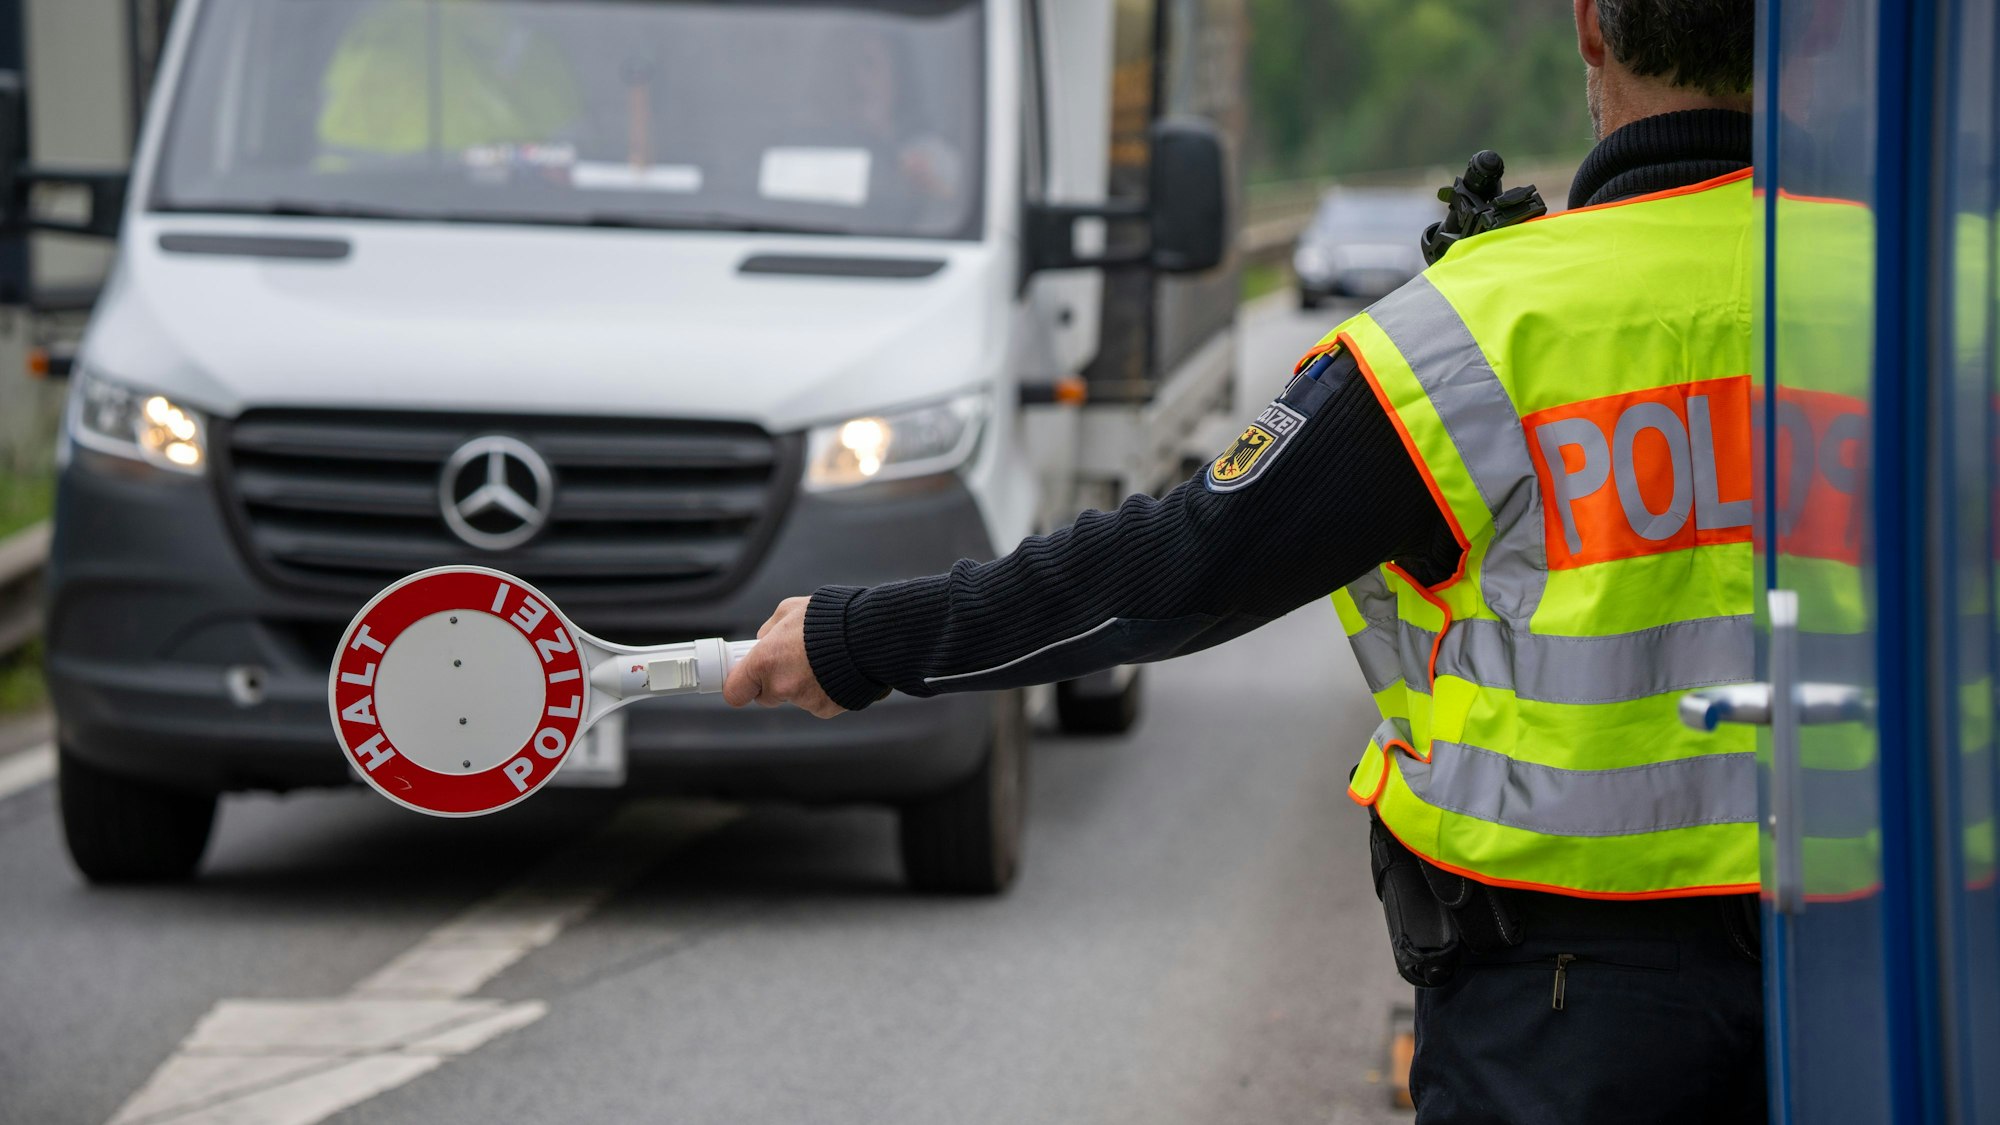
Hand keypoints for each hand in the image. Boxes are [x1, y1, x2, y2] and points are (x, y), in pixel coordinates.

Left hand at [722, 596, 846, 718]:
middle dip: (775, 682)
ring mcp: (804, 701)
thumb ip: (771, 629)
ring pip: (795, 697)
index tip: (744, 680)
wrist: (868, 635)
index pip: (734, 691)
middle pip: (766, 696)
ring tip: (823, 659)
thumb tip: (763, 639)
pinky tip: (836, 671)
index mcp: (764, 662)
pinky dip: (824, 690)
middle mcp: (781, 686)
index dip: (739, 685)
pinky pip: (818, 702)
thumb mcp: (790, 610)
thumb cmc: (830, 619)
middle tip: (793, 662)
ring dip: (803, 683)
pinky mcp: (826, 709)